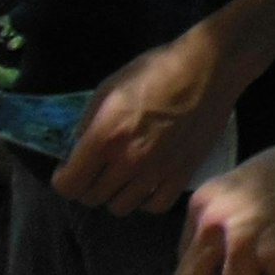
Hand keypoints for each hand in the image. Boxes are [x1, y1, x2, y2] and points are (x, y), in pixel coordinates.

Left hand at [61, 23, 249, 214]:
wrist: (210, 66)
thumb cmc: (158, 68)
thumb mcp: (111, 85)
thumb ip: (88, 121)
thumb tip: (76, 149)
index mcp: (105, 136)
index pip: (68, 186)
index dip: (63, 179)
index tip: (69, 168)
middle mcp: (128, 161)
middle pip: (91, 198)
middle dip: (87, 185)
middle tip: (96, 169)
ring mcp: (156, 171)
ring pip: (120, 207)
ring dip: (115, 194)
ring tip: (122, 177)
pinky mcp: (182, 174)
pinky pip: (154, 206)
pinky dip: (145, 200)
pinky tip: (146, 184)